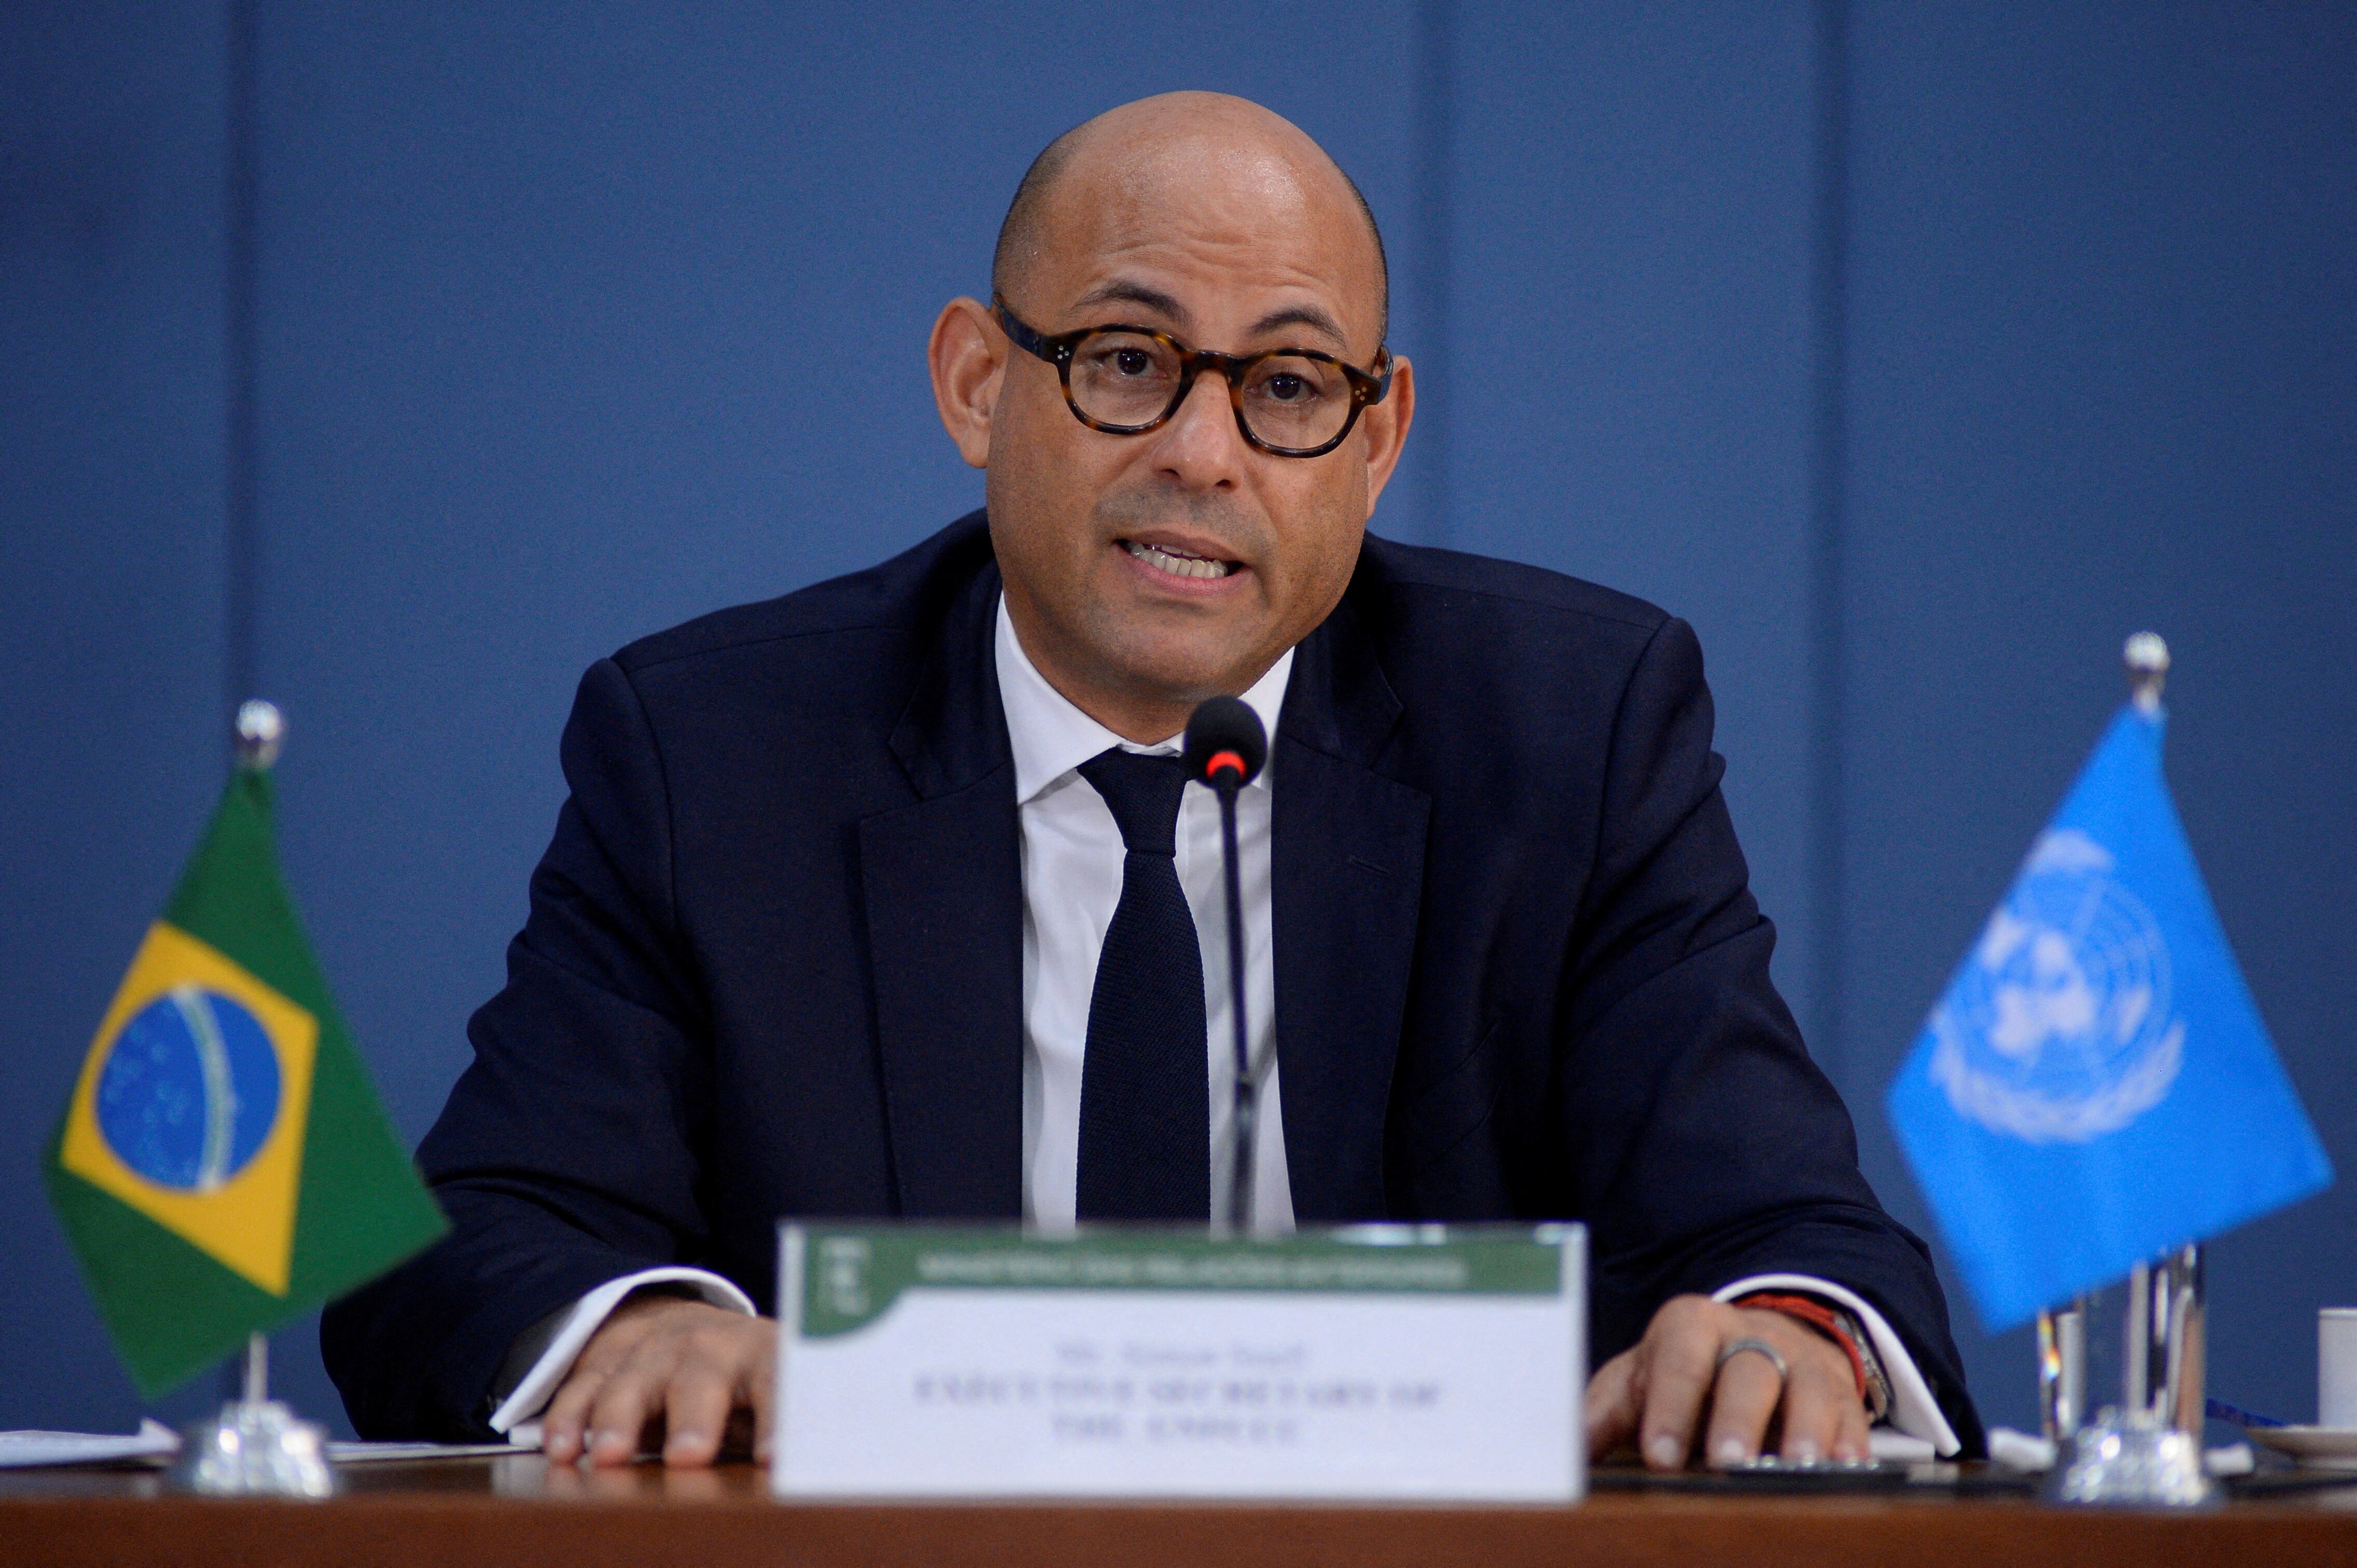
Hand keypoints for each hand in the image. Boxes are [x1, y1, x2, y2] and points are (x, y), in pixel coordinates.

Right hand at [539, 1294, 776, 1468]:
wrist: (687, 1324)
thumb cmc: (742, 1380)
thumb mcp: (772, 1399)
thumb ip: (782, 1430)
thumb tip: (800, 1473)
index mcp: (759, 1354)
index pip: (774, 1382)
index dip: (776, 1420)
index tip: (772, 1459)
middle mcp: (706, 1346)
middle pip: (699, 1375)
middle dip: (693, 1416)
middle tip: (688, 1457)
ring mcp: (651, 1350)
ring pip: (632, 1380)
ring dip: (619, 1418)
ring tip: (609, 1456)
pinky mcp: (606, 1361)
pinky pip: (582, 1387)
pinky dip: (568, 1417)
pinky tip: (560, 1449)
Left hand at [1584, 1294, 1868, 1470]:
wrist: (1756, 1340)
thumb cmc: (1684, 1370)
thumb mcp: (1639, 1379)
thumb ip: (1604, 1412)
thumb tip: (1568, 1449)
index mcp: (1690, 1325)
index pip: (1679, 1360)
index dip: (1670, 1407)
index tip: (1659, 1455)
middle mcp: (1750, 1335)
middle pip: (1748, 1371)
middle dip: (1738, 1418)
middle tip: (1727, 1461)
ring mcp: (1800, 1360)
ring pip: (1806, 1389)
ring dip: (1802, 1430)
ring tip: (1796, 1468)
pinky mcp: (1839, 1389)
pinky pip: (1850, 1413)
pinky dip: (1849, 1442)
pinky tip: (1846, 1467)